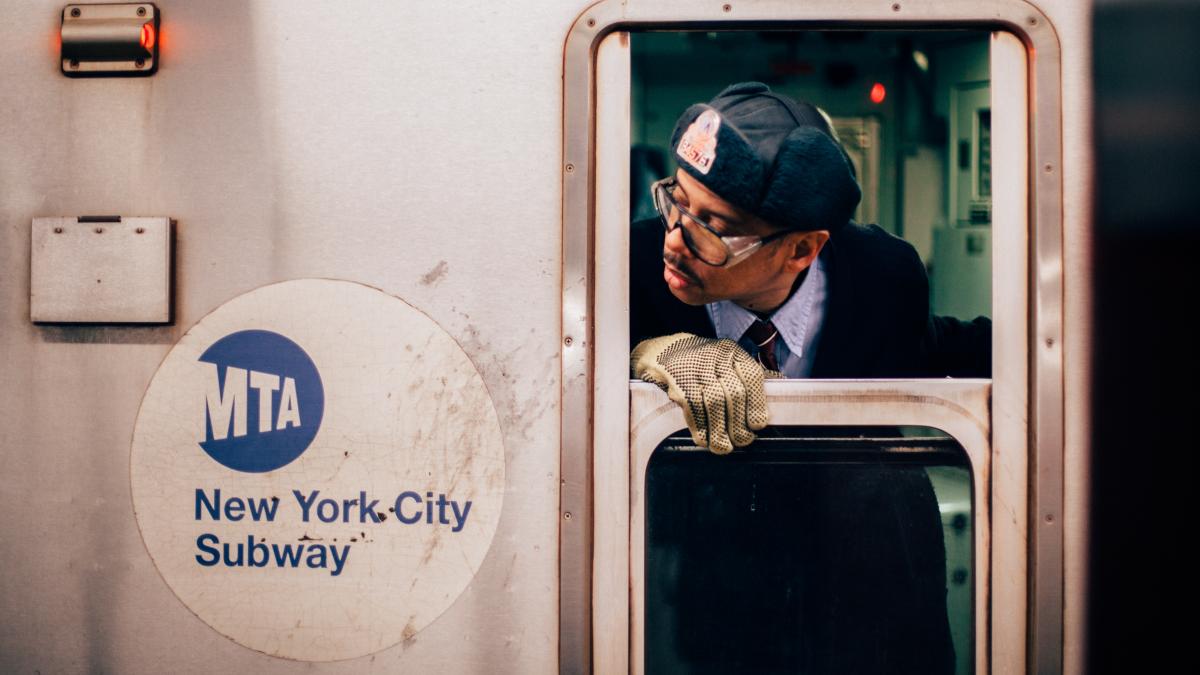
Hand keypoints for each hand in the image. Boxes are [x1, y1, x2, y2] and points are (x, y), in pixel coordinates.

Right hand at [631, 333, 772, 453]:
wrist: (663, 349)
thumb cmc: (702, 361)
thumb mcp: (726, 360)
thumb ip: (748, 375)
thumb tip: (781, 385)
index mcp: (732, 352)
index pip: (751, 376)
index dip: (757, 403)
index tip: (758, 425)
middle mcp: (715, 357)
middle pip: (733, 394)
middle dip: (738, 423)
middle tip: (742, 441)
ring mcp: (695, 368)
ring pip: (713, 403)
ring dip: (719, 430)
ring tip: (723, 447)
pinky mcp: (677, 380)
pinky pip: (692, 407)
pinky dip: (699, 427)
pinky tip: (704, 440)